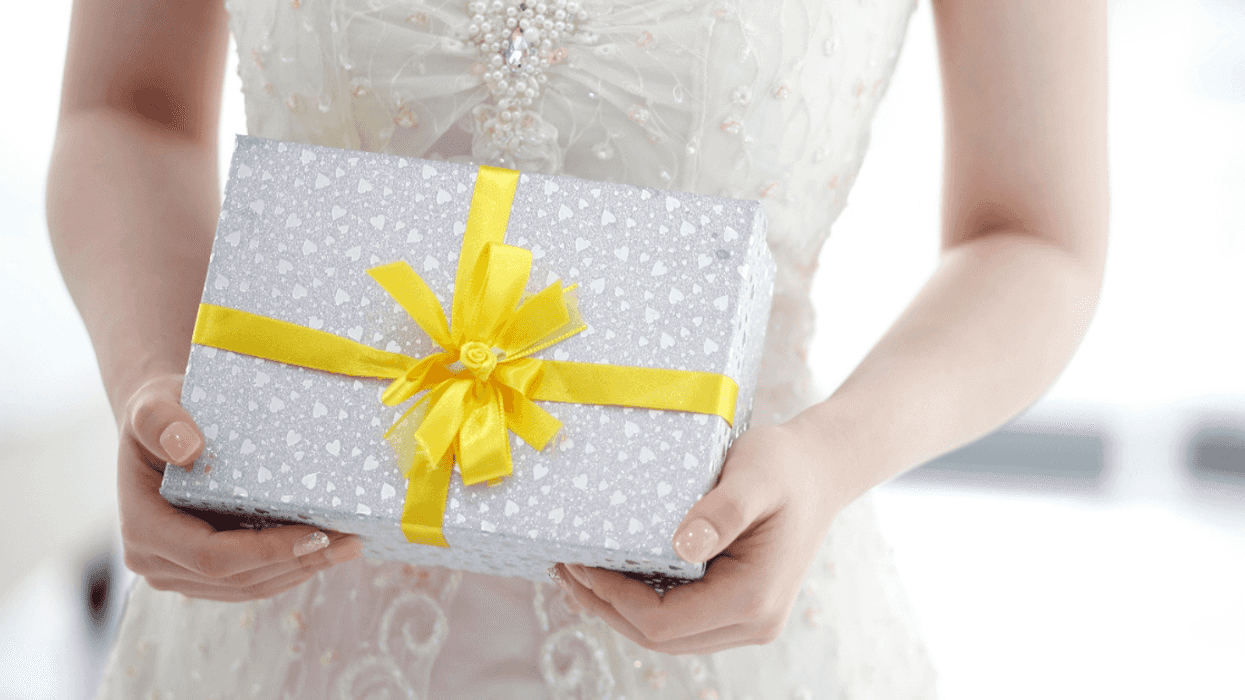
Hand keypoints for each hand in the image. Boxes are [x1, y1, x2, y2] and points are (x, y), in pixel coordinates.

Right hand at [117, 373, 362, 600]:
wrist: (162, 428)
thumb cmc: (162, 412)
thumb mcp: (153, 404)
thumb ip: (161, 421)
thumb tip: (190, 448)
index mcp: (142, 529)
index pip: (212, 557)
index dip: (267, 551)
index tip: (317, 534)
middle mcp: (154, 562)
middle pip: (237, 579)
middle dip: (298, 562)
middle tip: (352, 541)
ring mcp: (179, 574)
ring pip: (249, 587)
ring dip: (302, 570)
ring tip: (349, 546)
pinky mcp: (201, 576)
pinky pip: (251, 581)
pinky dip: (290, 568)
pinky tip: (324, 549)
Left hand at [554, 418, 845, 654]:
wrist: (821, 469)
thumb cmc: (786, 465)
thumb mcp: (756, 474)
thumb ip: (723, 510)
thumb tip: (684, 547)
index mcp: (753, 598)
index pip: (663, 623)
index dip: (612, 600)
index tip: (577, 563)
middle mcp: (752, 621)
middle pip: (659, 638)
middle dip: (606, 607)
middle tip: (563, 569)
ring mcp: (747, 620)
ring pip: (667, 635)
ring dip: (619, 609)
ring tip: (577, 574)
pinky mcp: (738, 607)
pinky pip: (679, 617)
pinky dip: (641, 601)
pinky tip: (612, 575)